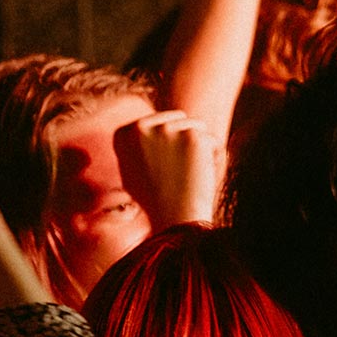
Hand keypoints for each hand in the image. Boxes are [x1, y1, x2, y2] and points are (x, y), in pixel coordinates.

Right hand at [113, 111, 224, 227]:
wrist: (173, 217)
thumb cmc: (154, 199)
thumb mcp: (131, 170)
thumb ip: (135, 147)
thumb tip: (137, 128)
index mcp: (123, 133)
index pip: (156, 121)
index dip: (168, 140)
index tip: (169, 161)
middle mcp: (141, 126)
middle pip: (177, 119)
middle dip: (185, 137)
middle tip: (183, 168)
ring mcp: (167, 129)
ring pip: (197, 127)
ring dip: (199, 146)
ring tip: (190, 172)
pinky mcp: (192, 136)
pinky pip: (211, 139)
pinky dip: (213, 155)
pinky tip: (201, 173)